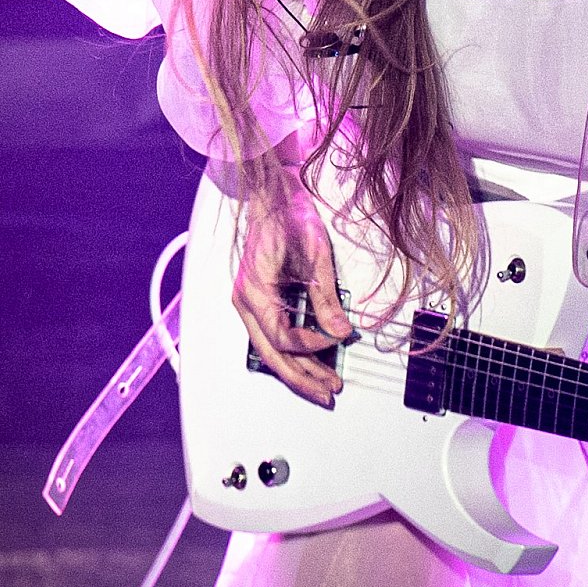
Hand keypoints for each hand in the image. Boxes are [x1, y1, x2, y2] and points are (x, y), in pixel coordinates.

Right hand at [230, 175, 354, 407]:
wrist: (274, 194)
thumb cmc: (289, 215)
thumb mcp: (315, 255)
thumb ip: (326, 298)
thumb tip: (341, 330)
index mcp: (254, 292)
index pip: (284, 336)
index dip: (313, 345)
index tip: (339, 340)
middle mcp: (246, 302)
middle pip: (272, 354)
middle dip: (302, 377)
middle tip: (328, 392)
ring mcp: (250, 303)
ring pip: (270, 349)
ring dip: (298, 368)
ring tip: (323, 384)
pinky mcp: (259, 300)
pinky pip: (272, 335)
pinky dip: (292, 350)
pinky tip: (311, 360)